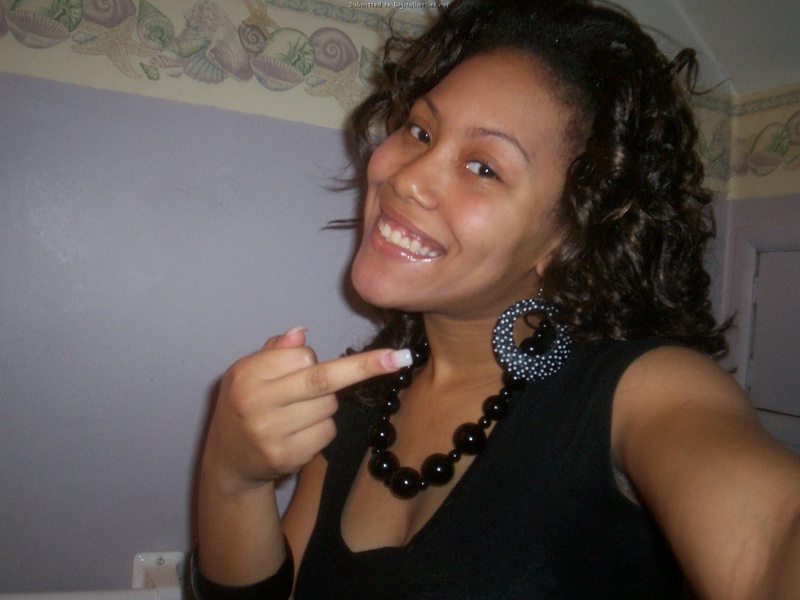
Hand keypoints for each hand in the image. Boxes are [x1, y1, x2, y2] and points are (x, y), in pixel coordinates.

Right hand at [202, 327, 411, 492]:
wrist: (228, 460)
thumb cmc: (245, 404)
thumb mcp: (249, 372)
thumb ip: (276, 351)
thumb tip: (301, 332)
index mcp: (246, 374)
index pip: (300, 356)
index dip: (311, 358)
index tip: (315, 359)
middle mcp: (256, 402)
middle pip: (323, 379)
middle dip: (364, 367)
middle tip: (399, 358)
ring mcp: (271, 432)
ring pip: (329, 406)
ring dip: (326, 404)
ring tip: (297, 411)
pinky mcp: (286, 457)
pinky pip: (327, 432)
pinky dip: (323, 429)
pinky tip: (299, 433)